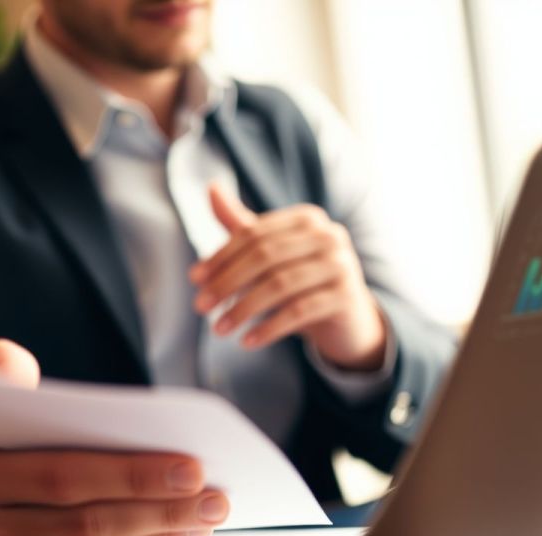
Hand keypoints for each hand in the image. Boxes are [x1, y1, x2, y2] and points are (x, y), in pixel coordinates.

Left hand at [190, 184, 386, 370]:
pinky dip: (269, 327)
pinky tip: (247, 341)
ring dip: (243, 309)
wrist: (347, 321)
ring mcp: (341, 264)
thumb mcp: (272, 254)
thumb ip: (243, 226)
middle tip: (200, 306)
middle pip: (265, 256)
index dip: (221, 256)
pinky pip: (299, 311)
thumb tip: (211, 188)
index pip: (254, 234)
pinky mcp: (346, 296)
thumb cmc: (303, 282)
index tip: (194, 279)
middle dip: (227, 283)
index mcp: (308, 218)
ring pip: (280, 285)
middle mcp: (328, 235)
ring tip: (218, 329)